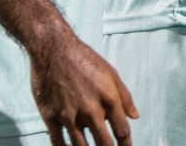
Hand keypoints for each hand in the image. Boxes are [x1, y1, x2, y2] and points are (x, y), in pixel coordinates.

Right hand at [28, 29, 137, 145]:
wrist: (53, 49)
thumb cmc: (85, 59)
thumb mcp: (111, 73)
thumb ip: (124, 97)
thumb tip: (135, 116)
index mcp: (109, 99)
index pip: (122, 131)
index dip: (126, 145)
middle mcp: (91, 110)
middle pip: (104, 143)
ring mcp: (69, 115)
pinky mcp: (50, 116)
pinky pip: (58, 142)